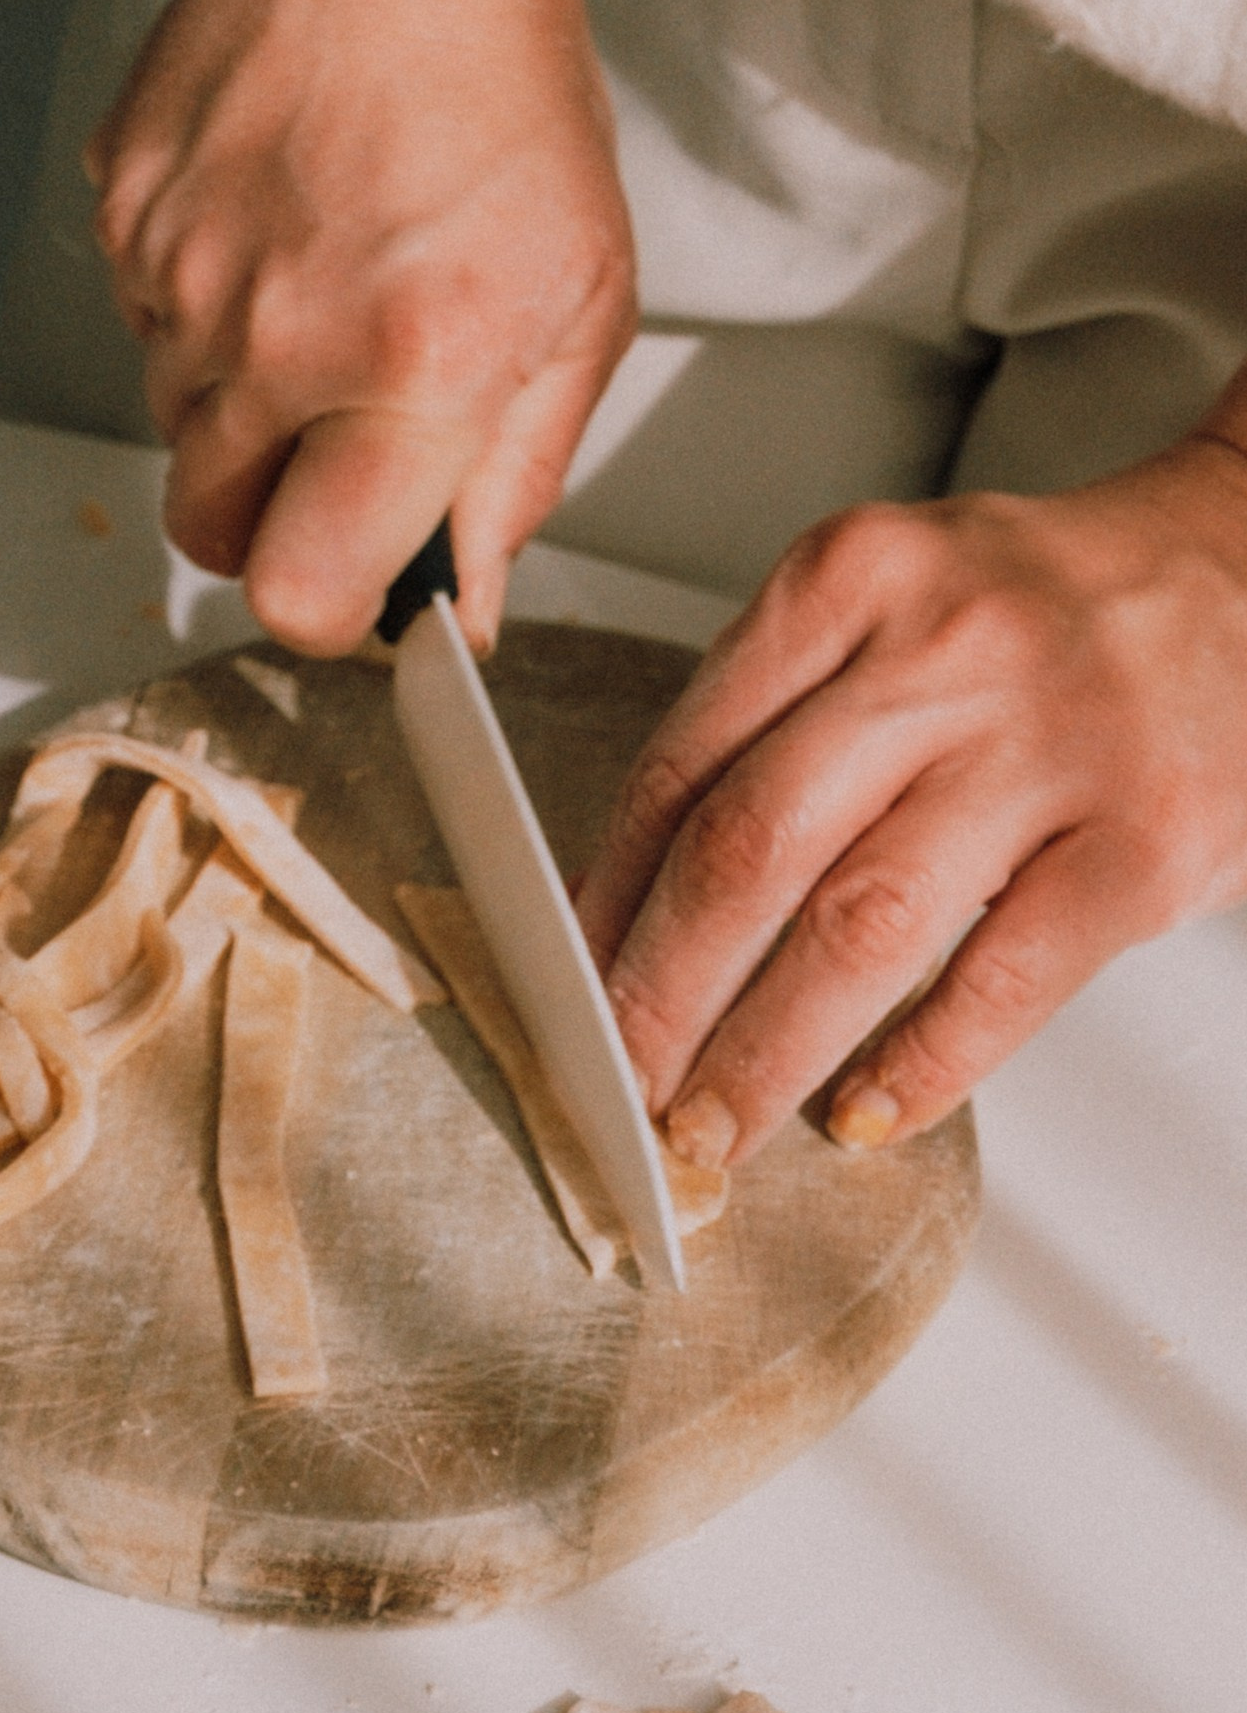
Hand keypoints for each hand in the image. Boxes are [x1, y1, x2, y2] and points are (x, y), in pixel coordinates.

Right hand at [86, 0, 634, 655]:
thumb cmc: (502, 89)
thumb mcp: (579, 300)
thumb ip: (517, 477)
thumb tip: (464, 603)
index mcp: (412, 372)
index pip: (302, 593)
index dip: (328, 606)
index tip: (361, 576)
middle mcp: (279, 338)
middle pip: (212, 534)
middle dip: (271, 519)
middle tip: (338, 443)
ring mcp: (181, 278)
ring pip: (178, 428)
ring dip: (243, 402)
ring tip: (324, 285)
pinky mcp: (124, 218)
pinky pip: (144, 322)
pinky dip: (203, 302)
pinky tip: (277, 218)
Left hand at [575, 435, 1246, 1163]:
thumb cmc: (1056, 613)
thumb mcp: (895, 608)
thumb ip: (777, 723)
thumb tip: (641, 912)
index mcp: (852, 580)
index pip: (681, 765)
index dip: (605, 906)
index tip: (565, 996)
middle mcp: (944, 647)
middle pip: (747, 852)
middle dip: (659, 1000)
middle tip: (620, 1093)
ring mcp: (1052, 743)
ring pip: (857, 930)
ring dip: (764, 1055)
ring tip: (712, 1132)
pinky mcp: (1147, 838)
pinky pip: (1000, 982)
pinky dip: (917, 1068)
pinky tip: (863, 1113)